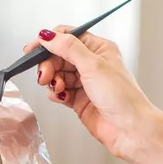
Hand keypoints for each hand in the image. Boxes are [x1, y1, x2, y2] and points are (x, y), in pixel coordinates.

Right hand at [24, 27, 155, 159]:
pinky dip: (56, 94)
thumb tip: (48, 35)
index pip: (68, 37)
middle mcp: (92, 64)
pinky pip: (60, 92)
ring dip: (53, 80)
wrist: (130, 129)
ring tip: (57, 87)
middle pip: (59, 56)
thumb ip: (68, 48)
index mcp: (99, 49)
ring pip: (58, 74)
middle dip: (48, 64)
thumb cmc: (123, 97)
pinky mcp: (79, 100)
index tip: (33, 49)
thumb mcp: (93, 65)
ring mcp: (85, 83)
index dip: (49, 42)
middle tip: (44, 75)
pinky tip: (60, 97)